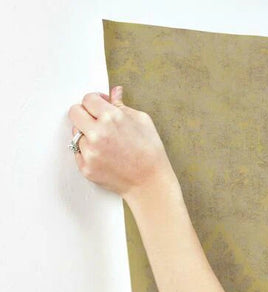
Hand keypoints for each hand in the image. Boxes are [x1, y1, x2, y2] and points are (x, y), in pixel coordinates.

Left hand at [67, 86, 179, 201]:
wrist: (150, 183)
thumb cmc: (151, 153)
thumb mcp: (143, 122)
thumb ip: (123, 106)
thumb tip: (114, 92)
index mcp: (112, 117)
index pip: (88, 99)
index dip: (95, 102)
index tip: (100, 107)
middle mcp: (97, 133)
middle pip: (74, 112)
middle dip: (85, 114)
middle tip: (96, 122)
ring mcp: (90, 152)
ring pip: (76, 134)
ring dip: (87, 135)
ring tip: (106, 144)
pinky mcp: (86, 167)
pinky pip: (78, 153)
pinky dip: (88, 153)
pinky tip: (105, 156)